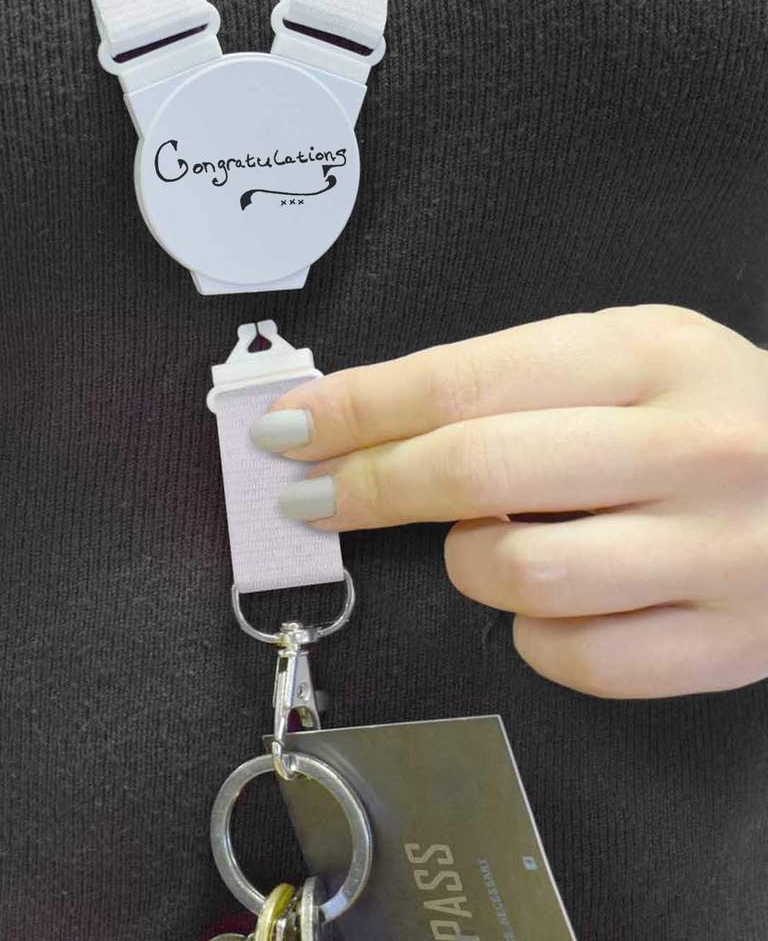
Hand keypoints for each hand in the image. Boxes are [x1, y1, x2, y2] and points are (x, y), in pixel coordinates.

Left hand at [249, 306, 767, 698]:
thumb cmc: (714, 414)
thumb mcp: (626, 357)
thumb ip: (507, 385)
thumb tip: (367, 426)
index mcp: (650, 355)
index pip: (462, 380)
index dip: (357, 409)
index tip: (289, 430)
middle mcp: (692, 446)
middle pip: (476, 471)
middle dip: (369, 487)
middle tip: (315, 499)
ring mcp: (719, 551)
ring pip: (518, 575)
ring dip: (468, 563)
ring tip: (489, 541)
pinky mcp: (727, 641)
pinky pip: (572, 657)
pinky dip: (532, 632)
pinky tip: (554, 596)